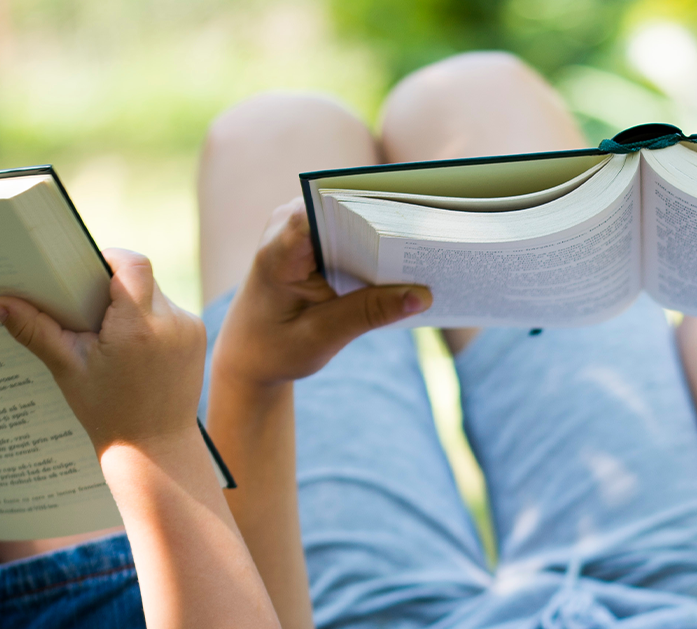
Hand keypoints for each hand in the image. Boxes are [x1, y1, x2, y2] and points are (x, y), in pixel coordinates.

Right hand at [0, 250, 204, 453]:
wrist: (155, 449)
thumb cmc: (108, 412)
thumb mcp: (68, 369)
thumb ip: (35, 330)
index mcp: (138, 326)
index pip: (131, 264)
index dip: (108, 259)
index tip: (84, 272)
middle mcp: (171, 322)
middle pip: (140, 278)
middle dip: (112, 286)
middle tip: (86, 307)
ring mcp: (190, 329)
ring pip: (155, 294)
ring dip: (131, 304)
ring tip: (107, 332)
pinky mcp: (198, 337)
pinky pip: (169, 312)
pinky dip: (148, 319)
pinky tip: (130, 346)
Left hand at [213, 198, 429, 388]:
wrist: (251, 354)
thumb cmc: (276, 348)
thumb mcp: (321, 338)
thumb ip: (368, 314)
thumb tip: (424, 295)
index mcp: (278, 249)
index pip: (327, 209)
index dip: (372, 207)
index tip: (414, 219)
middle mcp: (291, 225)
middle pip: (349, 205)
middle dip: (393, 218)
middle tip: (445, 232)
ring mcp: (307, 226)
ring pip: (359, 213)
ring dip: (395, 228)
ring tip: (443, 244)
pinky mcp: (323, 235)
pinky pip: (361, 229)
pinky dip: (387, 244)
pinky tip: (422, 260)